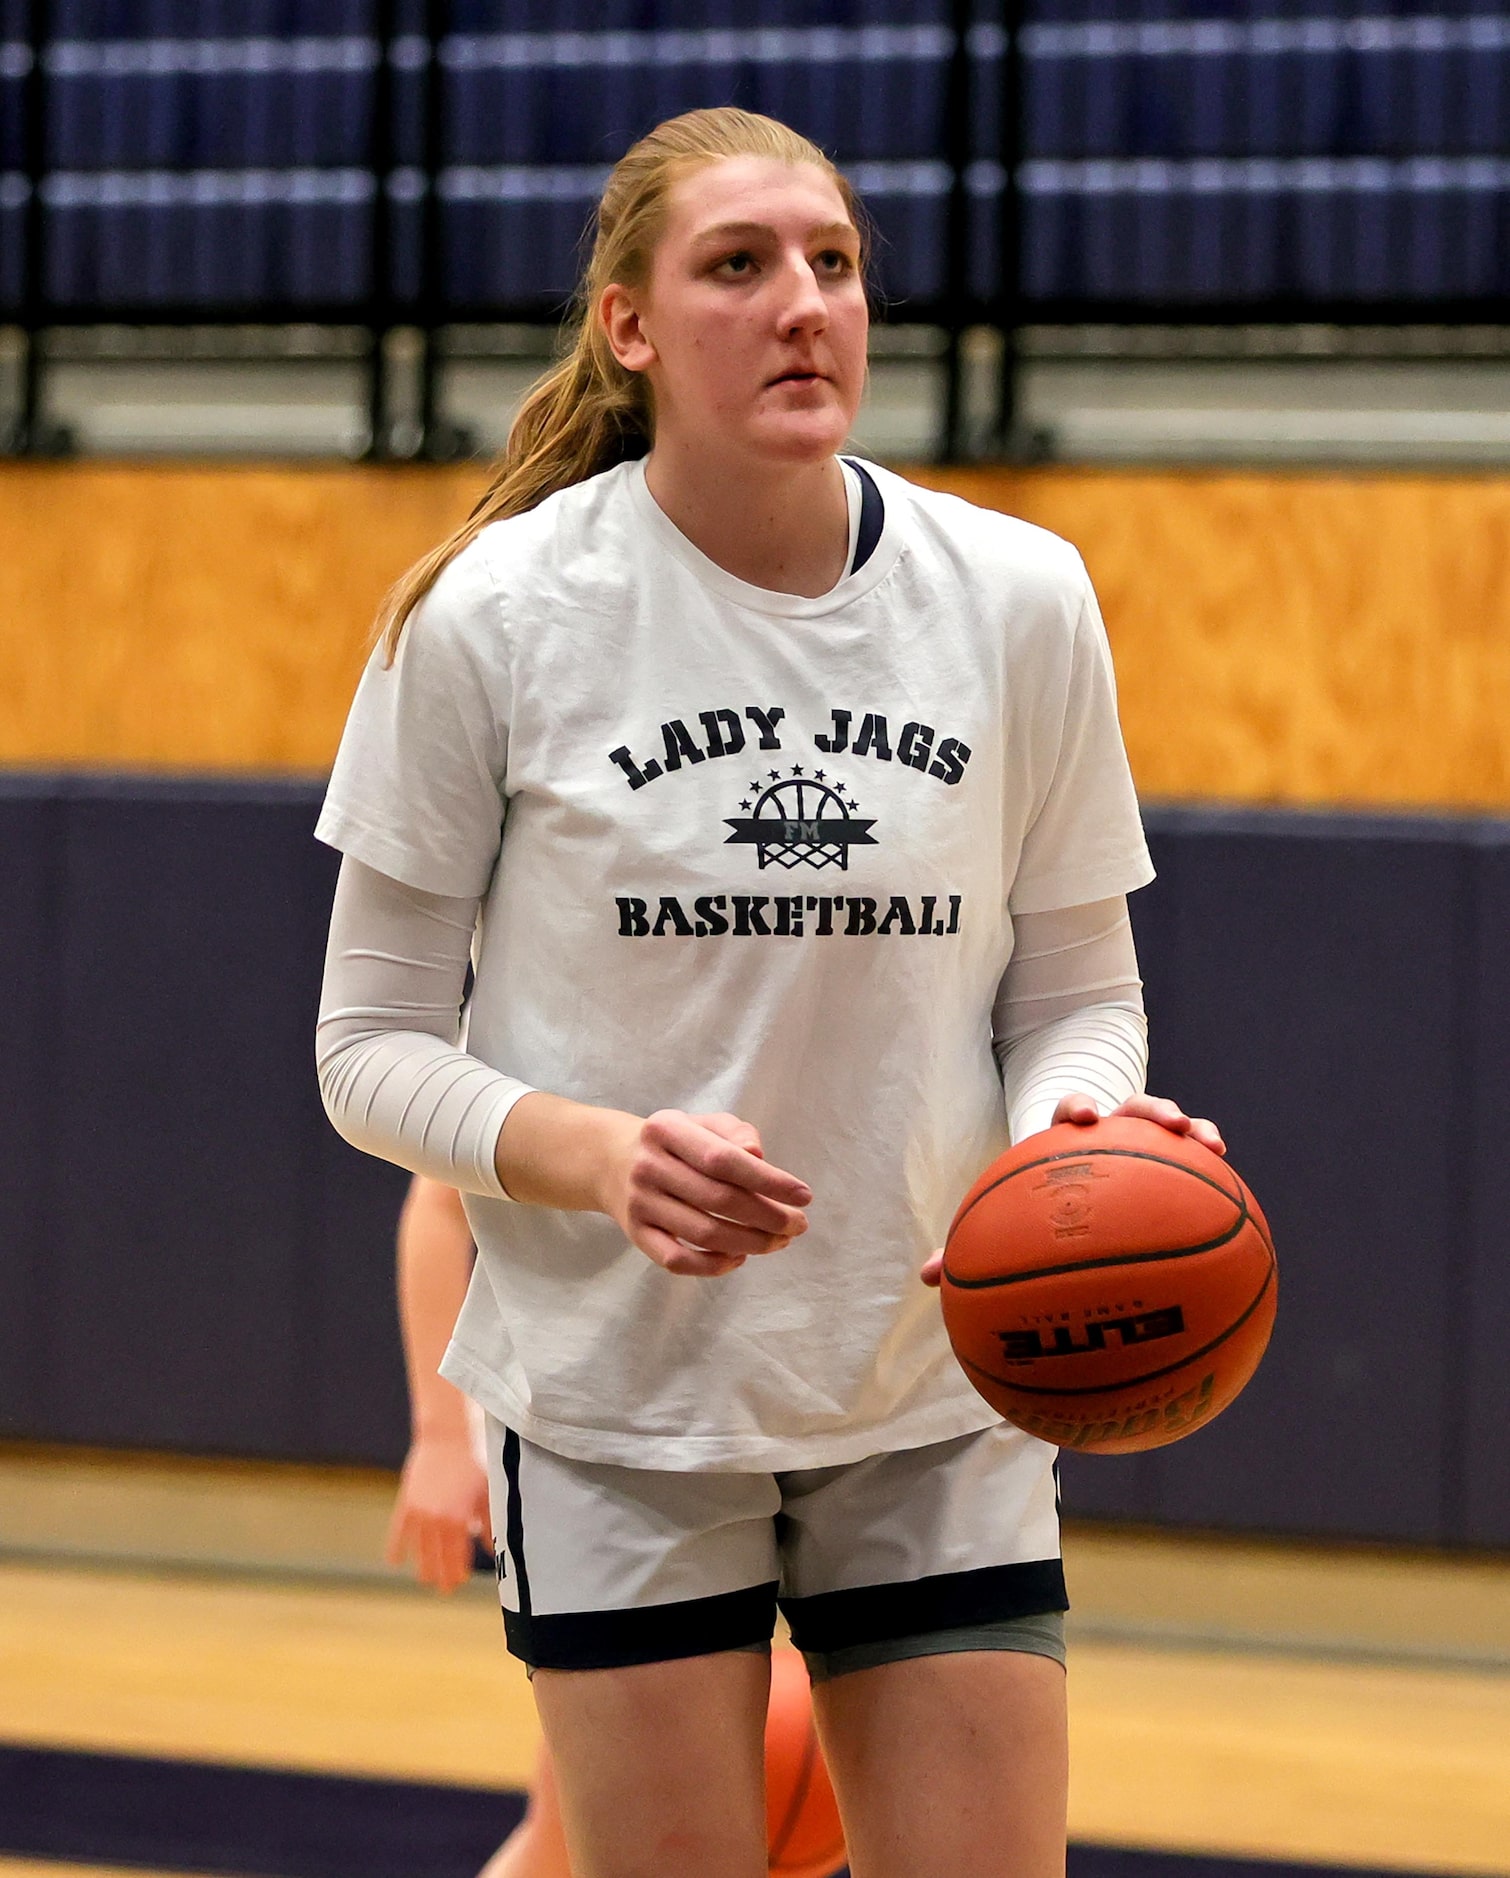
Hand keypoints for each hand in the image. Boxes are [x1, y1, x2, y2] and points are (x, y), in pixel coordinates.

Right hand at [385, 1432, 490, 1593]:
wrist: (448, 1435)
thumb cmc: (474, 1460)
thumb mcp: (487, 1493)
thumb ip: (490, 1523)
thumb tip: (492, 1548)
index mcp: (458, 1520)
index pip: (457, 1556)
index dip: (458, 1571)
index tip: (459, 1582)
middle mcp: (436, 1521)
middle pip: (437, 1557)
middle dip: (441, 1574)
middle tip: (444, 1588)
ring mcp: (418, 1512)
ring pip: (418, 1549)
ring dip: (422, 1566)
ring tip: (425, 1579)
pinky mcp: (406, 1502)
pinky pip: (398, 1531)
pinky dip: (396, 1547)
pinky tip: (394, 1561)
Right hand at [601, 1109, 811, 1277]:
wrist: (611, 1160)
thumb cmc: (674, 1142)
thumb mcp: (701, 1123)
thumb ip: (735, 1134)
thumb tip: (759, 1158)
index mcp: (667, 1130)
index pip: (724, 1160)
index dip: (768, 1180)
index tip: (804, 1196)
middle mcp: (649, 1166)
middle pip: (718, 1200)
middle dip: (767, 1217)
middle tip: (798, 1225)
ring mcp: (640, 1204)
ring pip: (702, 1233)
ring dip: (750, 1242)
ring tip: (779, 1241)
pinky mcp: (636, 1235)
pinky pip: (677, 1260)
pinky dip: (713, 1266)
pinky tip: (739, 1258)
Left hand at [918, 1093, 1225, 1289]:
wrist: (1078, 1183)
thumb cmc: (1038, 1207)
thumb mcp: (1011, 1220)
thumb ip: (975, 1246)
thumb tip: (928, 1278)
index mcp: (1069, 1140)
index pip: (1071, 1111)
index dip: (1078, 1108)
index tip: (1084, 1119)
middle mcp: (1112, 1136)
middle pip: (1132, 1109)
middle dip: (1152, 1110)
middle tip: (1168, 1123)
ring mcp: (1145, 1148)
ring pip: (1172, 1132)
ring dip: (1192, 1129)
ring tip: (1210, 1143)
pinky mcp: (1170, 1168)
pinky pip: (1196, 1170)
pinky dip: (1213, 1175)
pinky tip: (1237, 1201)